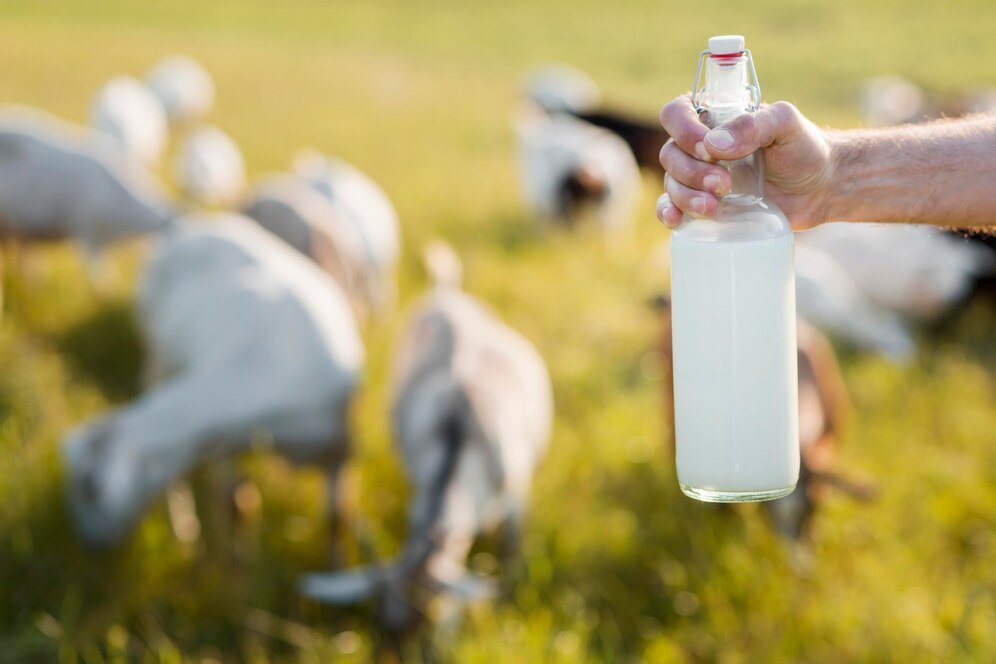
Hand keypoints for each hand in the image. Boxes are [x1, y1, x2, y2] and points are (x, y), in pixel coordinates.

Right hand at [656, 94, 833, 229]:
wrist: (819, 188)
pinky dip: (668, 213)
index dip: (683, 130)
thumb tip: (713, 144)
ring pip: (671, 183)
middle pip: (670, 154)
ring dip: (685, 196)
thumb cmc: (803, 148)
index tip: (707, 147)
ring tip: (714, 206)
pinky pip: (671, 208)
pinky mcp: (702, 205)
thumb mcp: (786, 125)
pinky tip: (676, 220)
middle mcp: (699, 146)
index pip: (676, 113)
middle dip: (692, 171)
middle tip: (725, 184)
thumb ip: (755, 125)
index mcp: (713, 118)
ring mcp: (698, 177)